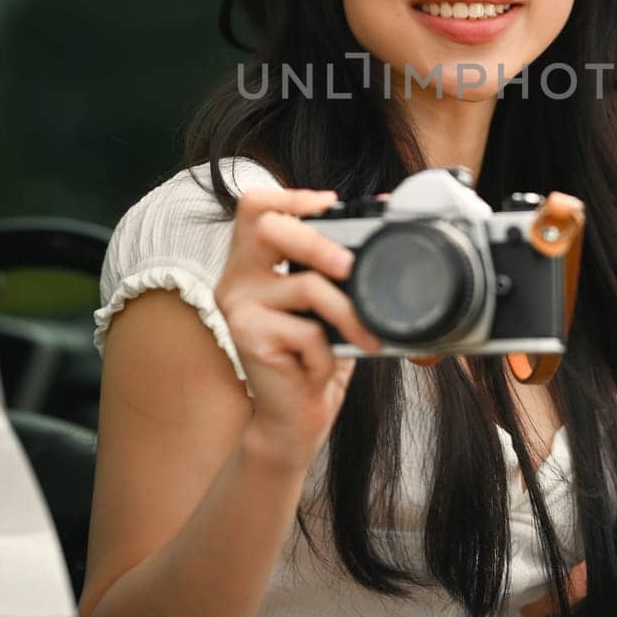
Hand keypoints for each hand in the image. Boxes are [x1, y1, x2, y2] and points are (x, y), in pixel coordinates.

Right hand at [214, 186, 381, 471]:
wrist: (294, 421)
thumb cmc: (314, 360)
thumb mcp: (327, 306)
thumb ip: (337, 271)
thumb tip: (380, 223)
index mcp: (253, 263)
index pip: (254, 206)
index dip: (291, 195)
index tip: (330, 203)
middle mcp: (236, 278)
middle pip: (270, 226)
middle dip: (320, 242)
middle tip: (350, 267)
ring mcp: (237, 306)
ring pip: (306, 286)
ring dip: (348, 315)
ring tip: (365, 339)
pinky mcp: (245, 336)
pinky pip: (307, 330)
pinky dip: (328, 353)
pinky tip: (319, 371)